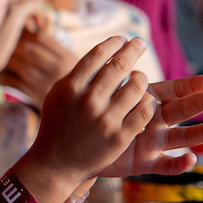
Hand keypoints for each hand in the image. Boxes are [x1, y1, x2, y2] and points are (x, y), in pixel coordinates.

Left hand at [0, 26, 78, 105]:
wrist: (75, 111)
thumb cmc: (68, 80)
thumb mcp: (70, 61)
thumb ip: (54, 44)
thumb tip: (38, 18)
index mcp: (67, 58)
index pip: (41, 37)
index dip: (27, 33)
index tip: (21, 35)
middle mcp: (57, 70)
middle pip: (27, 49)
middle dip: (14, 45)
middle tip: (7, 44)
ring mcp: (45, 85)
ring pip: (18, 64)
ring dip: (8, 59)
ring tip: (4, 57)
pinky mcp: (34, 98)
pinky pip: (12, 81)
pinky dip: (4, 76)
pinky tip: (3, 73)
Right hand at [26, 37, 158, 182]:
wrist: (56, 163)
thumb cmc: (57, 124)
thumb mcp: (58, 94)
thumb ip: (78, 75)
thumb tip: (102, 52)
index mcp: (72, 86)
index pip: (98, 54)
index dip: (114, 43)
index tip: (123, 39)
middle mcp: (89, 100)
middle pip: (119, 65)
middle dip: (133, 49)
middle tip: (139, 43)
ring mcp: (105, 119)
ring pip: (136, 86)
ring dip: (141, 77)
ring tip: (140, 77)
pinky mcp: (119, 138)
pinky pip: (143, 111)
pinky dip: (147, 102)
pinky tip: (145, 99)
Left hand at [97, 74, 202, 177]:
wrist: (75, 147)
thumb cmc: (91, 116)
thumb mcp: (107, 96)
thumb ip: (121, 86)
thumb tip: (133, 70)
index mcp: (146, 101)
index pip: (173, 90)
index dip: (190, 86)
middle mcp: (154, 121)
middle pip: (180, 110)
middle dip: (199, 104)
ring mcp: (152, 143)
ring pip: (181, 138)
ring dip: (202, 132)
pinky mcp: (145, 163)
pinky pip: (165, 166)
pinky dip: (179, 165)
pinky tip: (191, 160)